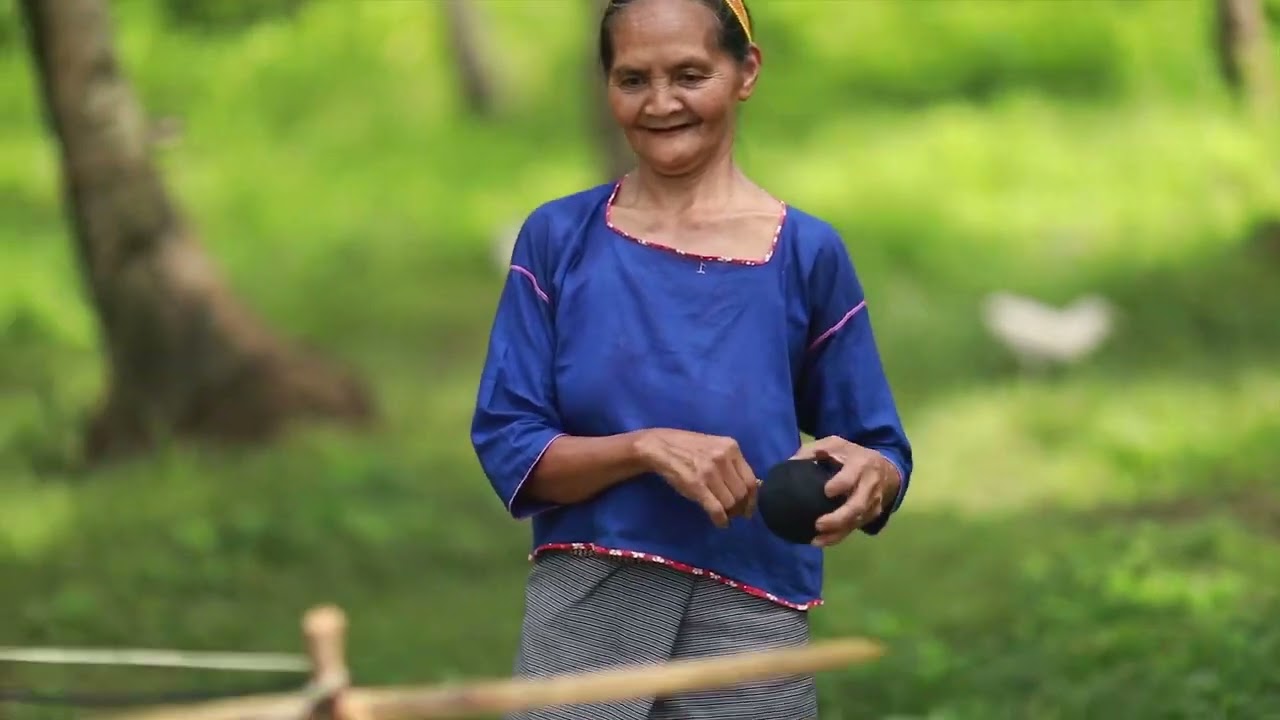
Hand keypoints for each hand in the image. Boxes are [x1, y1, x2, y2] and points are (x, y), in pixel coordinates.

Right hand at [633, 428, 759, 527]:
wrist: (660, 446)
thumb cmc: (688, 447)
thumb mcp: (715, 447)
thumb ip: (731, 463)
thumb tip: (746, 489)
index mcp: (731, 447)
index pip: (751, 480)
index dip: (752, 499)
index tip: (749, 509)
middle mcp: (723, 458)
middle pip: (742, 493)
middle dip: (740, 508)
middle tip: (734, 514)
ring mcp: (710, 472)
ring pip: (731, 502)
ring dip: (730, 514)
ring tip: (725, 516)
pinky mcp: (696, 485)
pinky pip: (716, 508)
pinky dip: (721, 520)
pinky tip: (720, 523)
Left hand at [792, 436, 900, 546]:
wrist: (886, 469)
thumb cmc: (853, 455)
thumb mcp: (835, 444)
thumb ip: (813, 450)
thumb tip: (790, 462)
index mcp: (860, 465)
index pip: (851, 477)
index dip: (840, 484)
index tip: (826, 491)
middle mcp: (869, 486)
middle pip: (857, 506)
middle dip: (838, 518)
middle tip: (818, 524)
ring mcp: (872, 503)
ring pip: (856, 522)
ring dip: (836, 534)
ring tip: (816, 541)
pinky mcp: (871, 516)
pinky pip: (855, 528)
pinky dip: (838, 536)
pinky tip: (821, 541)